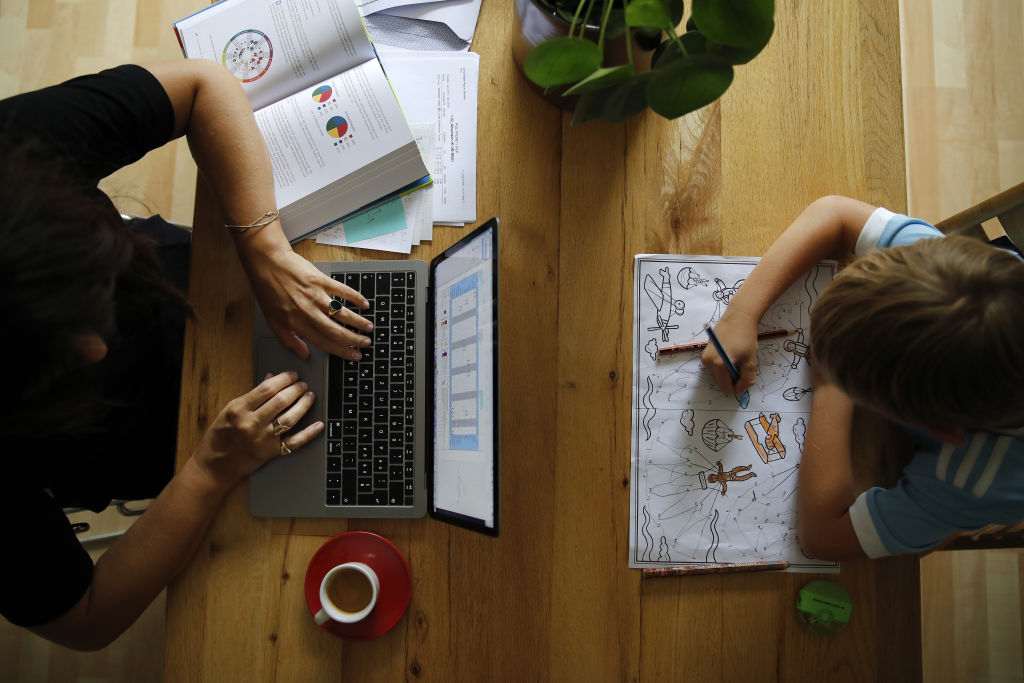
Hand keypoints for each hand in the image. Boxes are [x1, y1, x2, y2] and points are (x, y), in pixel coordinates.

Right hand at [191, 371, 322, 485]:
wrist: (214, 466)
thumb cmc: (220, 436)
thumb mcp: (230, 411)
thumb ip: (252, 395)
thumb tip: (271, 379)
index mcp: (239, 409)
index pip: (267, 388)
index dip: (284, 379)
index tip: (292, 375)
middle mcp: (251, 423)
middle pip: (281, 401)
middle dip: (296, 389)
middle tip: (303, 385)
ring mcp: (262, 439)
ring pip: (290, 418)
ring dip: (304, 405)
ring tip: (310, 396)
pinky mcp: (270, 453)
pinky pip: (294, 442)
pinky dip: (309, 433)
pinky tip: (318, 424)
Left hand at [240, 243, 373, 359]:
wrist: (266, 263)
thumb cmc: (268, 290)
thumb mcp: (273, 320)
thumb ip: (289, 339)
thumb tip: (304, 354)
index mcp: (297, 323)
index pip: (324, 342)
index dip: (342, 351)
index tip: (353, 355)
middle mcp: (308, 311)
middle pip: (337, 330)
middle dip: (354, 339)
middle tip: (366, 343)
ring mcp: (315, 295)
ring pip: (342, 313)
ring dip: (358, 322)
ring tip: (369, 327)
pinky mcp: (321, 280)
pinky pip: (342, 290)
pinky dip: (355, 297)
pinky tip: (364, 304)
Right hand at [700, 315, 758, 394]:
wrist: (738, 317)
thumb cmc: (745, 337)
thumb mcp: (750, 360)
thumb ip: (747, 378)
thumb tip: (742, 388)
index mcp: (718, 365)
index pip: (726, 388)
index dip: (738, 388)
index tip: (747, 380)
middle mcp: (708, 362)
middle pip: (720, 383)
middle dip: (733, 381)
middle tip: (744, 369)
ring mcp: (705, 358)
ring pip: (717, 377)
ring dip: (728, 374)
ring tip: (738, 361)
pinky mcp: (705, 353)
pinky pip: (714, 369)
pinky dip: (724, 368)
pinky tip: (732, 356)